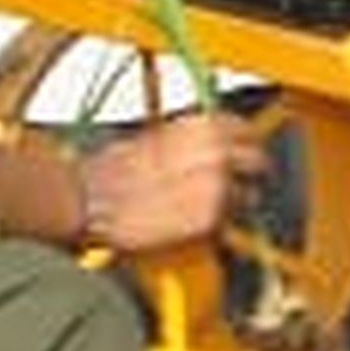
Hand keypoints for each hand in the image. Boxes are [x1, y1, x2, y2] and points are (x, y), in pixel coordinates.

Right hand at [70, 108, 253, 254]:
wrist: (90, 201)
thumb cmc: (110, 171)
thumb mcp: (153, 137)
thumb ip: (189, 140)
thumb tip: (206, 146)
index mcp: (202, 127)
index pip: (246, 130)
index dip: (244, 142)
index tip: (240, 150)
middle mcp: (216, 155)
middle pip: (259, 162)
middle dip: (249, 172)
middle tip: (235, 181)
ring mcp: (216, 189)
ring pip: (250, 196)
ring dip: (235, 201)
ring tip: (205, 204)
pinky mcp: (208, 221)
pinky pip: (227, 223)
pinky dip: (216, 223)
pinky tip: (192, 219)